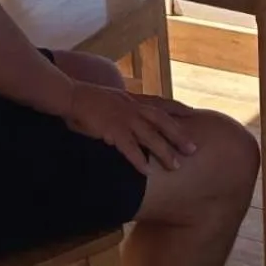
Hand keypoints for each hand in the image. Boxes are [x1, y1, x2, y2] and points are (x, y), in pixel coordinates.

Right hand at [65, 82, 198, 174]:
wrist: (71, 95)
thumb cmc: (90, 99)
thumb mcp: (115, 99)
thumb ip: (127, 106)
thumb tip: (136, 115)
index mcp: (134, 100)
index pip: (161, 102)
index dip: (178, 108)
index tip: (193, 113)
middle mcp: (132, 107)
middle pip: (162, 121)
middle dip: (178, 135)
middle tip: (193, 149)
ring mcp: (123, 117)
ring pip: (149, 135)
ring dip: (164, 151)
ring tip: (175, 166)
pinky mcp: (111, 129)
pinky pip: (128, 146)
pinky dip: (138, 158)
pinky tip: (146, 171)